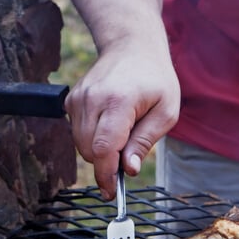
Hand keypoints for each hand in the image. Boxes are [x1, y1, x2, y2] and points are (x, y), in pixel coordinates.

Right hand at [64, 41, 179, 198]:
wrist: (132, 46)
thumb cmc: (155, 79)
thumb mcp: (166, 112)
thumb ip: (146, 142)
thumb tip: (130, 169)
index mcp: (118, 102)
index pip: (103, 148)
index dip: (106, 175)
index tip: (112, 193)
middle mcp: (92, 99)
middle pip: (89, 151)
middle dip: (106, 163)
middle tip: (130, 155)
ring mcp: (78, 98)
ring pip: (81, 145)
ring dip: (100, 150)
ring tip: (124, 131)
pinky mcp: (72, 100)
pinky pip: (78, 133)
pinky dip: (93, 137)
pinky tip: (111, 123)